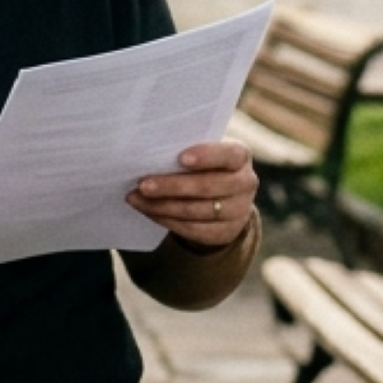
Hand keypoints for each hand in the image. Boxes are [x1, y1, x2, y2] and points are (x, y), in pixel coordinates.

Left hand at [128, 139, 257, 248]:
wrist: (221, 198)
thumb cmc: (202, 166)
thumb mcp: (200, 153)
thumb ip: (183, 150)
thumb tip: (148, 153)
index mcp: (240, 156)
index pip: (228, 154)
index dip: (206, 156)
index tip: (180, 158)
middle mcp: (245, 183)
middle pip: (208, 186)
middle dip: (172, 186)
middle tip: (143, 184)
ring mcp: (240, 210)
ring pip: (197, 210)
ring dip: (162, 205)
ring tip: (136, 198)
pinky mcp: (227, 232)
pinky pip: (194, 229)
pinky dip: (167, 220)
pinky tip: (148, 211)